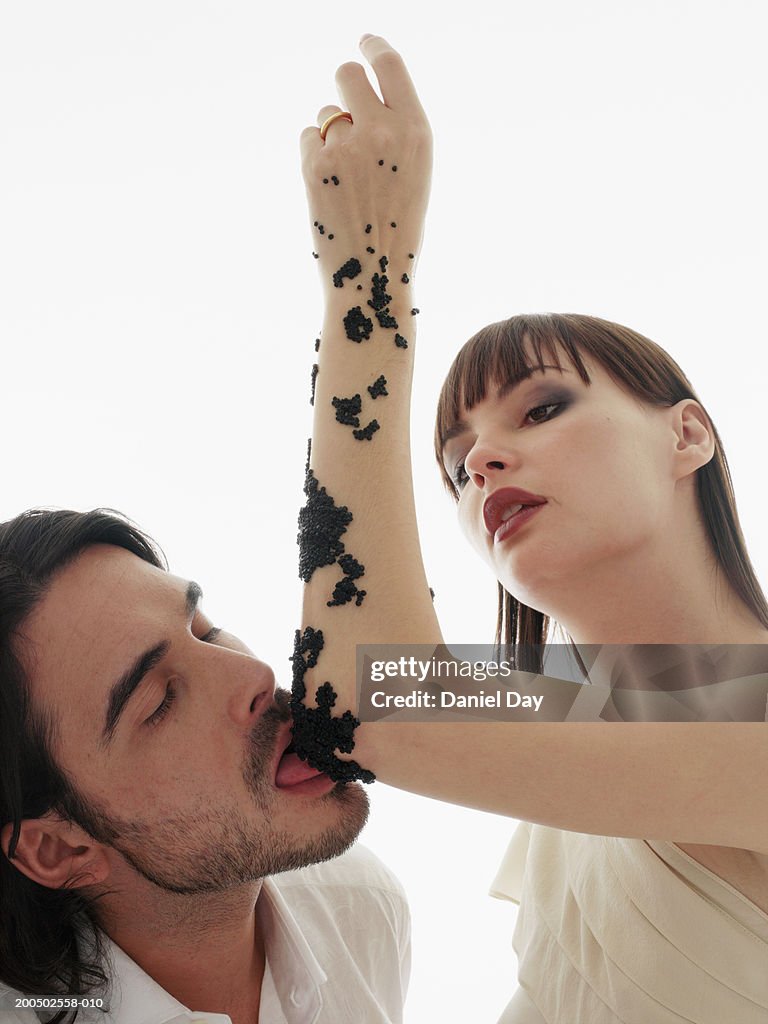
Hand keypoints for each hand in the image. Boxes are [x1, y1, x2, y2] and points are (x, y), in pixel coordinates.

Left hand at [299, 35, 432, 294]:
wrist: (373, 279)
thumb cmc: (398, 231)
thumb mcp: (415, 173)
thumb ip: (395, 131)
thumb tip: (362, 96)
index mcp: (416, 132)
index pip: (389, 66)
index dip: (373, 46)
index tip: (365, 41)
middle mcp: (382, 132)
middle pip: (347, 75)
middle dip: (344, 88)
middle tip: (348, 115)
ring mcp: (345, 147)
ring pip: (327, 115)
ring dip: (332, 135)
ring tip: (347, 179)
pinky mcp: (315, 165)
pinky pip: (309, 138)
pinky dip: (315, 156)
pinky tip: (330, 188)